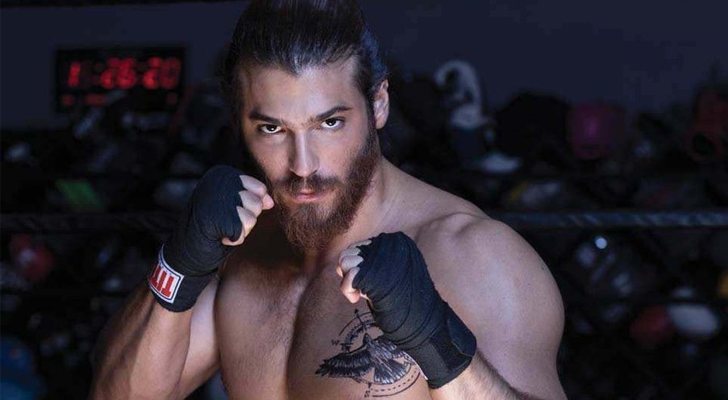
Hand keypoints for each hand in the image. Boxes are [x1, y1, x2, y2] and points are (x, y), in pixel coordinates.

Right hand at [150, 165, 272, 311]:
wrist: (186, 246)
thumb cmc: (212, 224)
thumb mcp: (234, 206)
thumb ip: (253, 198)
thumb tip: (270, 202)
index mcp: (222, 173)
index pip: (259, 189)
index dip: (250, 205)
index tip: (231, 209)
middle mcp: (218, 182)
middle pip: (257, 204)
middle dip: (246, 218)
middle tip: (224, 219)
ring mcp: (217, 200)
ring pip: (251, 219)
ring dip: (240, 229)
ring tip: (221, 227)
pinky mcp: (217, 219)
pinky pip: (242, 233)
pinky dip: (233, 240)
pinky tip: (218, 236)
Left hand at [336, 232, 476, 388]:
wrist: (420, 317)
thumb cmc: (404, 300)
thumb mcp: (388, 275)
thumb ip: (371, 265)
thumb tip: (344, 264)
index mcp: (394, 244)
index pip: (359, 247)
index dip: (356, 266)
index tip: (363, 284)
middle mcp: (388, 245)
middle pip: (349, 252)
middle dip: (348, 272)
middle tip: (360, 289)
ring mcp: (381, 258)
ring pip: (346, 260)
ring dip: (348, 280)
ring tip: (360, 292)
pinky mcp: (374, 272)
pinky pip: (349, 274)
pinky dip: (347, 289)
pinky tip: (357, 298)